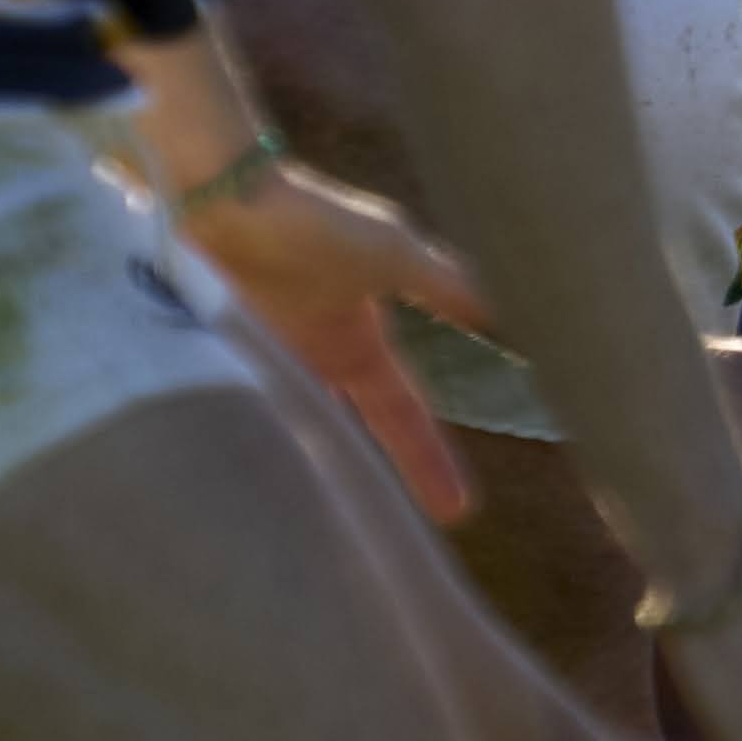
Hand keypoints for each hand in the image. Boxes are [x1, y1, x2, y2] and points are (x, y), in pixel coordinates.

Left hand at [179, 161, 485, 523]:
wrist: (220, 197)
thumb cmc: (314, 222)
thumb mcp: (397, 255)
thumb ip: (452, 288)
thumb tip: (523, 319)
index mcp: (357, 341)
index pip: (402, 417)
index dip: (429, 461)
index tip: (459, 511)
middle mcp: (312, 362)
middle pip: (351, 441)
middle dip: (378, 488)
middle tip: (399, 543)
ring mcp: (264, 368)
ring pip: (297, 439)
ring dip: (315, 481)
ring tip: (334, 542)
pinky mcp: (218, 370)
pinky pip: (243, 430)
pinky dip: (256, 461)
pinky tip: (265, 504)